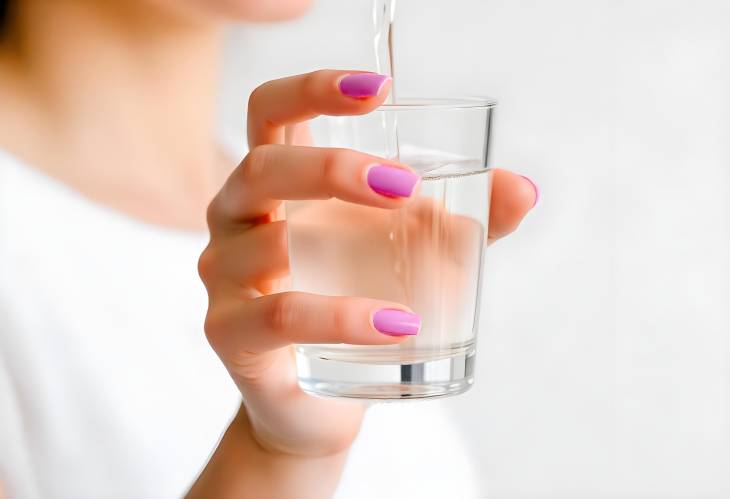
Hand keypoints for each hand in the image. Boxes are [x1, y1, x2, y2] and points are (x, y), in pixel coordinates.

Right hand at [198, 70, 537, 459]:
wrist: (321, 399)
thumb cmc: (356, 305)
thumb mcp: (408, 254)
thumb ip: (459, 221)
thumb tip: (524, 189)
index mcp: (277, 184)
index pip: (270, 112)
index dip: (311, 88)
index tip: (379, 89)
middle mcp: (238, 219)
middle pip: (262, 167)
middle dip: (332, 169)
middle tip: (405, 187)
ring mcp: (225, 277)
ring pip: (268, 244)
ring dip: (349, 247)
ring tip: (423, 270)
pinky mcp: (230, 334)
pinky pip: (281, 316)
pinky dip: (342, 316)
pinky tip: (398, 325)